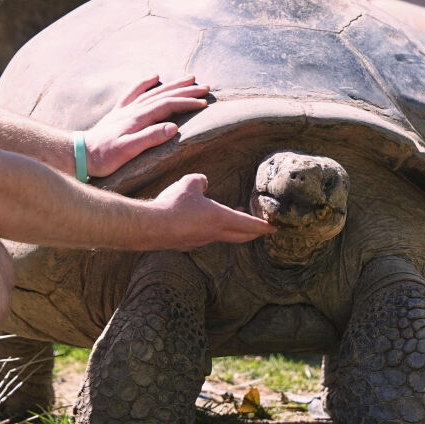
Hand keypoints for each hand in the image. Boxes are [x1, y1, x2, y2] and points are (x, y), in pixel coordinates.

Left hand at [83, 75, 209, 176]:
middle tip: (205, 87)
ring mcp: (126, 109)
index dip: (187, 103)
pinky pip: (135, 91)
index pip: (168, 105)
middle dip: (186, 90)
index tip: (205, 103)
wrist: (81, 154)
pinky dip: (146, 82)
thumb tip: (173, 127)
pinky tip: (154, 76)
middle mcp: (133, 109)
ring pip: (154, 91)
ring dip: (172, 85)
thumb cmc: (105, 156)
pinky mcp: (119, 112)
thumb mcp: (128, 151)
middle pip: (164, 95)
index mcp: (138, 118)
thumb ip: (150, 138)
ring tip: (189, 78)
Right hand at [145, 173, 274, 248]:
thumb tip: (204, 182)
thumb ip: (201, 180)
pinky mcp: (188, 243)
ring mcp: (201, 240)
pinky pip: (207, 236)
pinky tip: (204, 220)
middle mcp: (214, 233)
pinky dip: (214, 230)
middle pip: (241, 235)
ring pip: (224, 235)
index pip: (249, 224)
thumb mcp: (189, 183)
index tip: (274, 228)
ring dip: (233, 228)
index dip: (263, 225)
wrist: (150, 227)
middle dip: (254, 232)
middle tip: (262, 228)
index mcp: (220, 218)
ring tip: (233, 216)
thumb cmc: (173, 204)